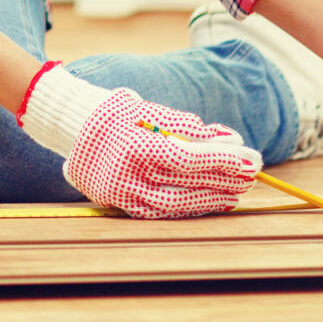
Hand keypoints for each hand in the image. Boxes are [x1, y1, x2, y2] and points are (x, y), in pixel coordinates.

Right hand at [19, 63, 260, 218]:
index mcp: (132, 144)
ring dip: (212, 197)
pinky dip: (189, 206)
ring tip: (236, 190)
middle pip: (188, 182)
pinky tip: (210, 200)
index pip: (189, 158)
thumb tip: (229, 142)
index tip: (251, 158)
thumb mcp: (150, 111)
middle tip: (252, 173)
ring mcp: (121, 193)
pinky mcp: (120, 204)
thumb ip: (188, 128)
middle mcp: (126, 173)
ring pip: (178, 203)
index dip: (224, 160)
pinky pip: (161, 211)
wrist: (70, 127)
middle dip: (225, 178)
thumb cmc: (116, 113)